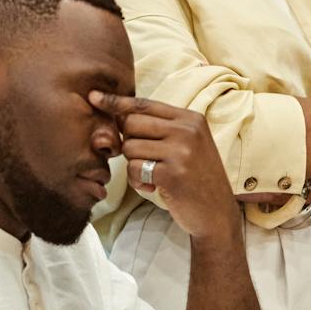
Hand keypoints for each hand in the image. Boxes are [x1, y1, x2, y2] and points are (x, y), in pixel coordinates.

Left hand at [90, 93, 238, 243]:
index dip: (116, 101)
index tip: (94, 97)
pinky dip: (138, 180)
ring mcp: (180, 151)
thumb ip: (162, 128)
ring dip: (133, 164)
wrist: (217, 212)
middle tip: (143, 158)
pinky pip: (134, 169)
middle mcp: (187, 130)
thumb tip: (120, 116)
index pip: (145, 104)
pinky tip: (154, 186)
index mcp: (190, 119)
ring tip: (152, 175)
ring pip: (130, 147)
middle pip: (132, 123)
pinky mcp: (171, 174)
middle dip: (128, 141)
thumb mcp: (189, 144)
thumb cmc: (197, 177)